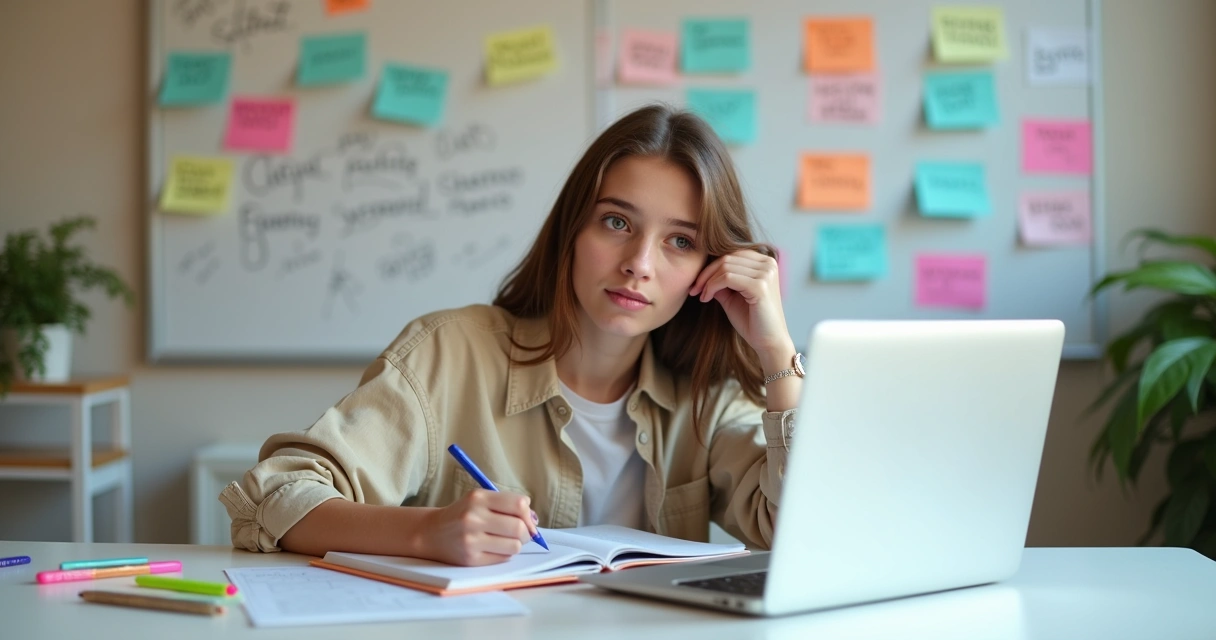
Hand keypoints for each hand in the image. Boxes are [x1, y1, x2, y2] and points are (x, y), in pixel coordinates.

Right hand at [417, 489, 538, 565]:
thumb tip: (534, 519)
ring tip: (506, 540)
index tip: (527, 518)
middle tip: (523, 533)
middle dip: (527, 532)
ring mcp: (471, 540)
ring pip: (515, 546)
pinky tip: (494, 548)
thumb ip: (507, 504)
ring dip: (516, 544)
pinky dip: (504, 553)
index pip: (518, 504)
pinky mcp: (471, 559)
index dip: (528, 513)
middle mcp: (473, 518)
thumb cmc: (462, 514)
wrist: (431, 533)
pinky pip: (503, 558)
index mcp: (478, 498)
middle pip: (519, 527)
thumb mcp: (480, 500)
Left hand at [688, 249, 794, 362]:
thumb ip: (720, 281)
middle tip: (694, 290)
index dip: (710, 267)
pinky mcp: (760, 286)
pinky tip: (707, 299)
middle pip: (726, 258)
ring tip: (702, 296)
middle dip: (705, 274)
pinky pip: (727, 278)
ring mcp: (766, 273)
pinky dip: (712, 287)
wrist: (768, 343)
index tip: (697, 284)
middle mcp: (768, 263)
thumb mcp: (732, 295)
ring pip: (725, 267)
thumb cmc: (752, 320)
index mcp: (765, 262)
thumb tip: (702, 271)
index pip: (731, 254)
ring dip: (707, 282)